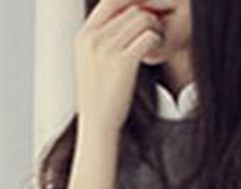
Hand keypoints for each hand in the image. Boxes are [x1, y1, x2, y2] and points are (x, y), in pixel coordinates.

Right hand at [76, 0, 163, 133]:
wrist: (98, 124)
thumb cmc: (98, 96)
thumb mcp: (89, 61)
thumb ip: (99, 37)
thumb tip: (120, 16)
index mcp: (83, 35)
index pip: (110, 1)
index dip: (130, 4)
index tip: (141, 15)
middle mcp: (93, 38)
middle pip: (129, 7)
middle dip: (145, 16)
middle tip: (152, 30)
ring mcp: (107, 49)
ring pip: (141, 18)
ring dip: (153, 27)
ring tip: (154, 40)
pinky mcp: (123, 61)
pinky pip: (148, 36)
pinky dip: (156, 40)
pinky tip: (155, 50)